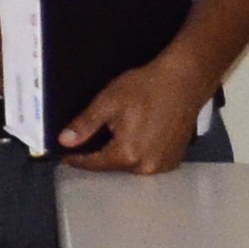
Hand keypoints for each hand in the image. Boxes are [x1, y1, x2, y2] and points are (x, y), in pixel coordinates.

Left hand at [55, 49, 215, 174]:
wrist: (184, 81)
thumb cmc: (145, 87)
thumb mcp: (108, 101)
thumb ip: (85, 124)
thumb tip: (64, 141)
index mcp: (127, 154)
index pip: (94, 164)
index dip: (77, 159)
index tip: (64, 155)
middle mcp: (146, 167)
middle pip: (113, 166)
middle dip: (101, 155)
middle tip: (90, 142)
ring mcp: (163, 166)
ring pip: (131, 166)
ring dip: (121, 155)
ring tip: (117, 136)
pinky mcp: (174, 160)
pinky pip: (148, 162)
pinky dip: (139, 154)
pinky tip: (138, 138)